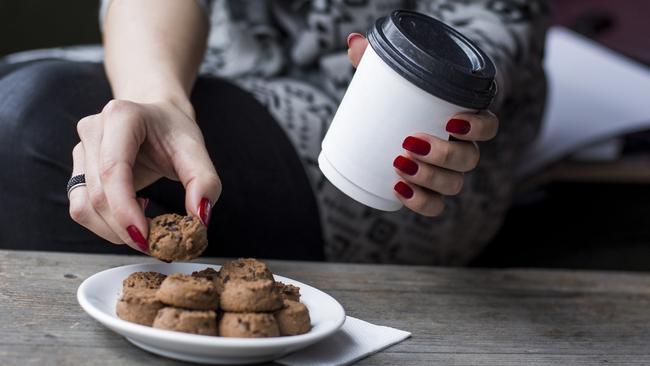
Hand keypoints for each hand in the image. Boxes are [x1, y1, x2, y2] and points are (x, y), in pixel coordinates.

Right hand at [69, 99, 220, 252]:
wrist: (158, 118)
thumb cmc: (174, 131)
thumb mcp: (196, 150)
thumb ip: (205, 182)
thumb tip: (200, 219)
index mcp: (121, 117)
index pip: (113, 170)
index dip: (125, 210)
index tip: (146, 238)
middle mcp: (93, 130)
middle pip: (99, 194)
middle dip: (125, 228)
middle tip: (157, 244)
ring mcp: (80, 150)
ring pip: (84, 206)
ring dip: (114, 230)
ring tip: (146, 226)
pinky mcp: (77, 170)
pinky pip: (81, 208)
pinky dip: (105, 224)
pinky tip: (132, 213)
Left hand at [346, 33, 498, 216]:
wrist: (384, 130)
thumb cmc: (396, 101)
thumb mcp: (388, 80)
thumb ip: (375, 61)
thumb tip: (354, 42)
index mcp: (462, 122)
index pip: (488, 126)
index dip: (478, 127)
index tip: (452, 121)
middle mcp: (462, 150)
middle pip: (469, 159)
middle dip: (443, 154)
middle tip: (410, 143)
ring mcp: (447, 175)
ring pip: (455, 184)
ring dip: (430, 178)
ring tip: (399, 165)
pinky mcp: (429, 193)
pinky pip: (436, 206)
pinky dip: (421, 202)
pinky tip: (399, 191)